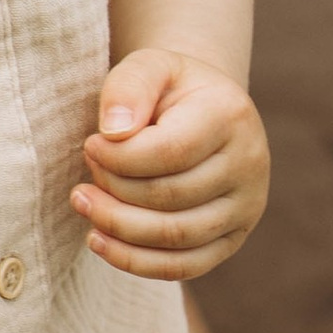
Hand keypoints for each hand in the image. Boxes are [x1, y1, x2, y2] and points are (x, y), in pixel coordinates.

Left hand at [73, 46, 268, 281]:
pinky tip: (99, 240)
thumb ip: (128, 88)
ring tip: (82, 203)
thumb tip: (113, 133)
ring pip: (176, 237)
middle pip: (170, 197)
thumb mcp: (148, 66)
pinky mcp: (232, 238)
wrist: (204, 111)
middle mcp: (249, 164)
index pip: (170, 152)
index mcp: (231, 115)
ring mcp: (246, 207)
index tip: (89, 145)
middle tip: (85, 175)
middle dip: (113, 190)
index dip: (118, 158)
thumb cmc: (168, 89)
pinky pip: (185, 266)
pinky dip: (136, 261)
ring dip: (117, 228)